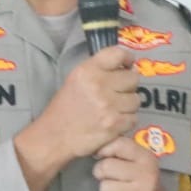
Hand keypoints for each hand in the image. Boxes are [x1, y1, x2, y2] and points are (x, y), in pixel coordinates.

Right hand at [17, 46, 137, 164]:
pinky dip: (126, 121)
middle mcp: (98, 85)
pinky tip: (114, 121)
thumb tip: (127, 68)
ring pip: (135, 100)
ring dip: (128, 105)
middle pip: (133, 78)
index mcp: (87, 70)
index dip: (127, 58)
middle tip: (119, 92)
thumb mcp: (75, 79)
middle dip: (128, 85)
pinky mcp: (114, 124)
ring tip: (115, 109)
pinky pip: (133, 118)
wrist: (54, 137)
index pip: (118, 54)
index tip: (128, 65)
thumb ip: (98, 70)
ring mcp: (108, 106)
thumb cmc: (64, 108)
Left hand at [93, 136, 174, 190]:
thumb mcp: (137, 162)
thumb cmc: (141, 182)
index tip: (102, 156)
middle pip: (105, 167)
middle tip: (112, 179)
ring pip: (104, 188)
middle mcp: (146, 174)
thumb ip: (119, 150)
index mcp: (146, 158)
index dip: (103, 150)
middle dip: (102, 174)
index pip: (118, 144)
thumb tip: (94, 147)